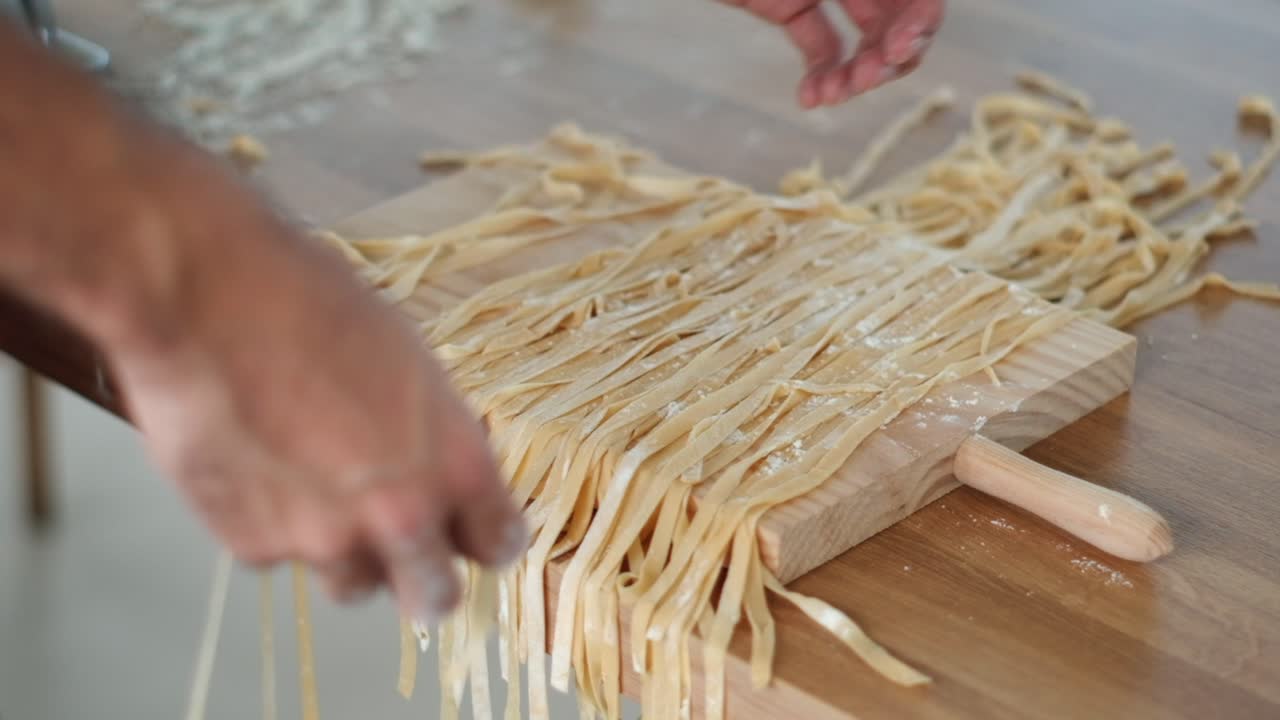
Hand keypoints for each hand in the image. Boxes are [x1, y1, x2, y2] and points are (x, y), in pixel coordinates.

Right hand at [107, 164, 525, 620]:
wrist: (204, 298)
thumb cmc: (311, 303)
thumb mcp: (408, 360)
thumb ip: (431, 435)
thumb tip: (434, 468)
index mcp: (455, 463)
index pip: (498, 544)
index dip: (485, 539)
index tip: (473, 534)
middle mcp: (400, 517)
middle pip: (435, 597)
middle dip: (424, 578)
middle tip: (407, 553)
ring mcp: (324, 540)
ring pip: (354, 584)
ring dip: (345, 552)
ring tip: (316, 487)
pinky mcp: (254, 546)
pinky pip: (278, 555)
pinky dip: (273, 526)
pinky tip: (258, 465)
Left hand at [722, 0, 943, 106]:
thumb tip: (914, 6)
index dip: (920, 24)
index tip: (897, 52)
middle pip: (898, 22)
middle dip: (889, 58)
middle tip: (864, 82)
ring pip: (863, 41)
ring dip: (857, 76)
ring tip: (834, 97)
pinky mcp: (792, 7)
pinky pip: (821, 45)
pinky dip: (822, 75)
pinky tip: (811, 99)